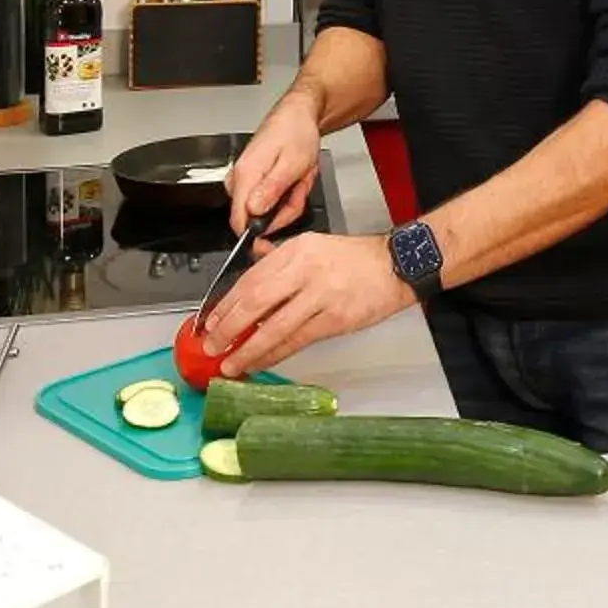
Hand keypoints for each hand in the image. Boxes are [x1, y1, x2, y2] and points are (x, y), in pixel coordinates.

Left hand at [206, 231, 408, 378]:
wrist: (396, 265)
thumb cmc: (355, 258)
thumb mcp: (314, 244)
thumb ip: (279, 255)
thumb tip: (252, 261)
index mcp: (296, 250)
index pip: (251, 279)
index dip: (226, 304)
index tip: (210, 321)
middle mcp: (305, 270)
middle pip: (256, 301)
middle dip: (229, 328)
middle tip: (212, 346)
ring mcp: (320, 295)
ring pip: (274, 327)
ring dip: (248, 349)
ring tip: (231, 364)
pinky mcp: (334, 319)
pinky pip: (296, 340)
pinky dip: (275, 354)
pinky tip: (261, 362)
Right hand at [226, 95, 321, 232]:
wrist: (298, 115)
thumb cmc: (296, 133)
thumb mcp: (292, 164)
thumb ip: (271, 190)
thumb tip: (253, 212)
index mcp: (246, 175)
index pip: (238, 221)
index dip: (260, 233)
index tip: (280, 227)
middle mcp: (239, 178)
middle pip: (255, 218)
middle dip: (284, 211)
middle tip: (299, 190)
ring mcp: (244, 179)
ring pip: (264, 211)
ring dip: (288, 201)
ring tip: (298, 179)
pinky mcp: (251, 179)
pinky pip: (267, 201)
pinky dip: (286, 194)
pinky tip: (293, 179)